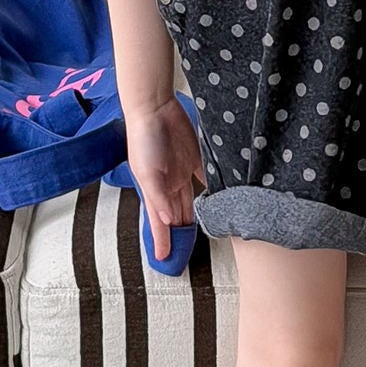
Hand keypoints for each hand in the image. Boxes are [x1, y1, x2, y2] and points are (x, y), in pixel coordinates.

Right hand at [124, 97, 206, 261]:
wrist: (155, 107)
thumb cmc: (143, 138)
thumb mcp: (147, 171)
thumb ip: (157, 196)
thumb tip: (167, 220)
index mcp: (154, 190)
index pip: (159, 223)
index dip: (162, 241)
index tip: (165, 259)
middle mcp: (168, 185)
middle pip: (177, 214)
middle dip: (182, 232)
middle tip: (190, 251)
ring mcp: (182, 172)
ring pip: (192, 200)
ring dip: (198, 214)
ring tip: (206, 230)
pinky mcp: (195, 158)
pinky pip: (207, 177)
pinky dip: (213, 188)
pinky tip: (221, 198)